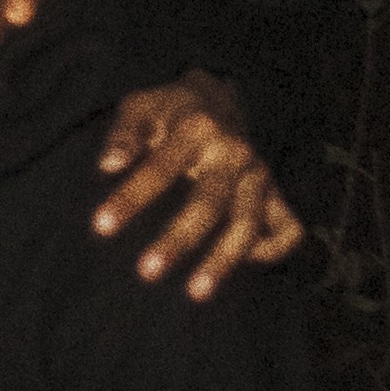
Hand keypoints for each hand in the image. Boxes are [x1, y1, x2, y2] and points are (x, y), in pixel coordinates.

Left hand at [94, 74, 303, 295]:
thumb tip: (108, 165)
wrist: (217, 97)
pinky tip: (246, 264)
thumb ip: (124, 134)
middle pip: (209, 203)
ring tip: (196, 293)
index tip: (101, 225)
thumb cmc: (169, 109)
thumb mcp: (141, 106)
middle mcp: (234, 154)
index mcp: (197, 129)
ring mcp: (258, 176)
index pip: (161, 168)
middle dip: (178, 239)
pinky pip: (288, 228)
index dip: (132, 197)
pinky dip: (274, 249)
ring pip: (248, 224)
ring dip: (223, 260)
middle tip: (147, 272)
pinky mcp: (275, 192)